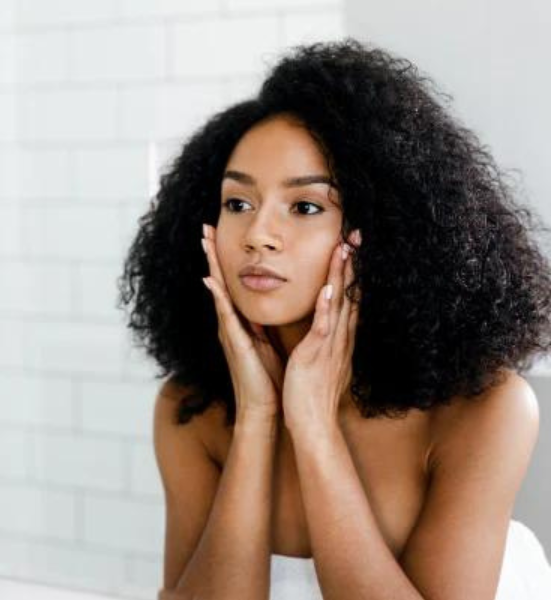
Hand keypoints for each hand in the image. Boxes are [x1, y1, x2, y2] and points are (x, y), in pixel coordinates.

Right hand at [201, 223, 284, 421]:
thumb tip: (262, 309)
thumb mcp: (266, 344)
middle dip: (212, 255)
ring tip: (204, 243)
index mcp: (240, 323)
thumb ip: (261, 325)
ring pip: (219, 292)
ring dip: (211, 266)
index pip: (230, 285)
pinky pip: (225, 315)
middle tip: (204, 228)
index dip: (223, 260)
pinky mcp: (235, 343)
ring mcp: (229, 332)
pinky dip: (217, 296)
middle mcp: (230, 324)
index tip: (218, 236)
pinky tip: (210, 280)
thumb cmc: (267, 379)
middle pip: (218, 282)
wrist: (264, 408)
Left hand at [282, 230, 361, 435]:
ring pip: (339, 303)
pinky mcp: (317, 354)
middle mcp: (339, 337)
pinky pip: (323, 327)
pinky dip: (327, 308)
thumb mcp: (320, 359)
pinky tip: (328, 289)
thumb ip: (323, 340)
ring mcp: (330, 345)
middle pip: (349, 293)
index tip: (352, 245)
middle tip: (356, 234)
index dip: (352, 270)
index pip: (348, 296)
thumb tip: (324, 324)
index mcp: (338, 337)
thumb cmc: (312, 392)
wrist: (312, 422)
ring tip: (345, 249)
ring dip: (342, 276)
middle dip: (353, 263)